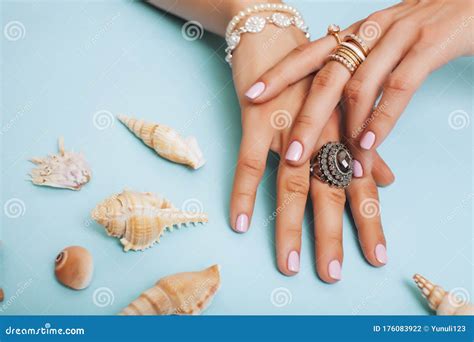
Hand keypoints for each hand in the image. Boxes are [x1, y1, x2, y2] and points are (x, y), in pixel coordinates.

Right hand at [230, 18, 393, 279]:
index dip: (370, 223)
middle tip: (332, 274)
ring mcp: (288, 128)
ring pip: (292, 183)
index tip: (375, 258)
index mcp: (343, 134)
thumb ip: (365, 149)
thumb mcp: (343, 111)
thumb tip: (387, 181)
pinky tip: (240, 223)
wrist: (276, 36)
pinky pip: (249, 162)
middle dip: (332, 235)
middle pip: (330, 191)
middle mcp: (322, 134)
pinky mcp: (256, 120)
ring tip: (290, 264)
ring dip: (290, 226)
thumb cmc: (311, 77)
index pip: (362, 185)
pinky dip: (243, 193)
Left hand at [244, 0, 472, 172]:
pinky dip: (382, 118)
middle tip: (290, 155)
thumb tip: (341, 117)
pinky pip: (399, 86)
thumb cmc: (424, 29)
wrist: (472, 0)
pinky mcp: (430, 43)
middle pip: (326, 78)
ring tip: (333, 165)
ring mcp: (399, 35)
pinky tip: (368, 144)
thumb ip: (360, 75)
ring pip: (359, 87)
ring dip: (345, 132)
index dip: (279, 74)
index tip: (250, 95)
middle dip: (306, 120)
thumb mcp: (383, 47)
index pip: (308, 54)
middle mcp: (370, 32)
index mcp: (355, 33)